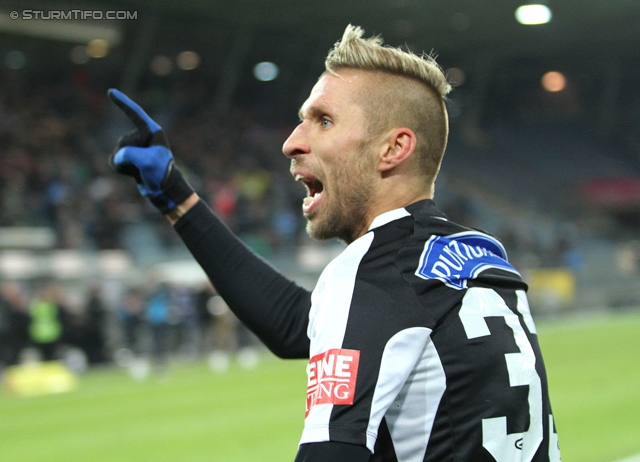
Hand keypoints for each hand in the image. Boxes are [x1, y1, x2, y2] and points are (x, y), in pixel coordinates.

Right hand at [108, 88, 193, 213]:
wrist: (165, 191)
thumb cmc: (161, 174)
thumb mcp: (147, 162)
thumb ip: (129, 154)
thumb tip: (117, 156)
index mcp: (153, 132)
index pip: (135, 113)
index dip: (122, 102)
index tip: (111, 92)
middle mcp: (145, 138)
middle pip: (123, 141)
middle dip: (128, 154)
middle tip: (145, 165)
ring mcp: (138, 148)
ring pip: (118, 152)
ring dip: (125, 164)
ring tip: (141, 171)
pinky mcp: (132, 159)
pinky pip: (116, 160)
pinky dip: (121, 169)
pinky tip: (134, 174)